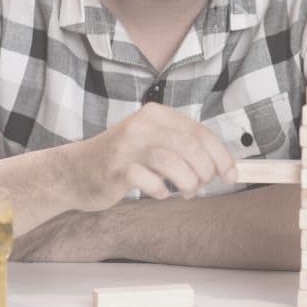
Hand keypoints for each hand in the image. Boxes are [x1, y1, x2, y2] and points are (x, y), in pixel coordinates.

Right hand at [66, 102, 236, 210]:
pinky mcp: (115, 169)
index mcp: (155, 114)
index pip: (199, 132)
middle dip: (205, 171)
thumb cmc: (121, 160)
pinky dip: (160, 190)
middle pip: (190, 146)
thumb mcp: (152, 142)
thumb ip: (182, 147)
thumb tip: (222, 165)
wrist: (74, 172)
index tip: (231, 175)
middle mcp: (142, 125)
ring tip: (185, 191)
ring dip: (187, 183)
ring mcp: (126, 146)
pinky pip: (148, 180)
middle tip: (199, 186)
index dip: (220, 156)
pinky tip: (159, 193)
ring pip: (173, 161)